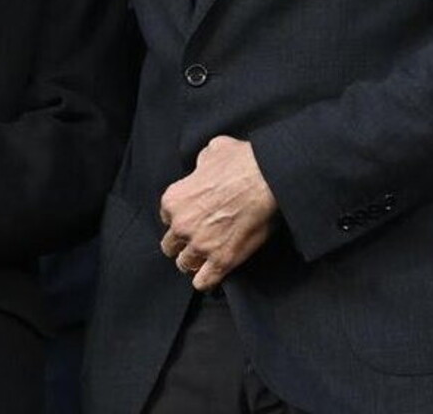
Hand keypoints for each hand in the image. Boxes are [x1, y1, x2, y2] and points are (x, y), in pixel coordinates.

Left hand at [159, 136, 276, 290]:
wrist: (265, 179)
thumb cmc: (240, 162)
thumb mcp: (211, 151)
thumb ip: (200, 163)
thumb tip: (204, 167)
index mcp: (173, 199)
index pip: (167, 218)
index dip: (180, 218)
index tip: (192, 219)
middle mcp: (181, 224)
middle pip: (170, 245)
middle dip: (182, 243)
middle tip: (197, 240)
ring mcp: (200, 245)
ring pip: (184, 264)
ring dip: (194, 262)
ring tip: (206, 259)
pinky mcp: (222, 261)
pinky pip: (204, 282)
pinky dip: (207, 281)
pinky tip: (213, 274)